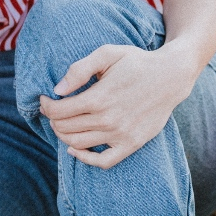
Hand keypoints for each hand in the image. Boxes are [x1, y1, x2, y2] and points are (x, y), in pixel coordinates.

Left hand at [39, 44, 194, 168]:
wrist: (170, 77)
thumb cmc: (137, 62)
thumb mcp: (108, 53)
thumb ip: (80, 69)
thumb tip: (58, 90)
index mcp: (99, 97)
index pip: (58, 111)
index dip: (46, 106)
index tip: (45, 99)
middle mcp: (108, 119)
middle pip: (64, 128)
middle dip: (53, 119)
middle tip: (53, 110)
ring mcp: (120, 134)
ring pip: (78, 144)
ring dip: (63, 135)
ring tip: (63, 124)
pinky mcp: (131, 144)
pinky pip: (103, 162)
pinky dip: (84, 158)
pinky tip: (76, 149)